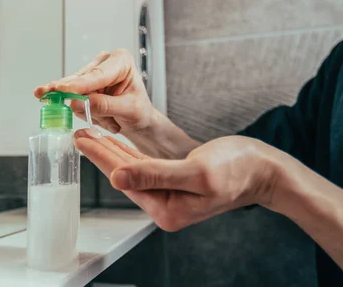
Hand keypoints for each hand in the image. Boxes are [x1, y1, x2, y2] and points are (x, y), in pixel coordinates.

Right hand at [34, 49, 154, 133]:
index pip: (96, 74)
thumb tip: (78, 102)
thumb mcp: (129, 110)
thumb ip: (105, 106)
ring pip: (73, 93)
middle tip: (42, 94)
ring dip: (88, 112)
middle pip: (78, 80)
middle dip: (76, 98)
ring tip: (111, 121)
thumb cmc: (140, 111)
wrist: (139, 120)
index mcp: (121, 60)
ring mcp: (91, 74)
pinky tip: (104, 118)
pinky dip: (85, 113)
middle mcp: (103, 62)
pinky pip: (73, 101)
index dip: (76, 84)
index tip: (59, 89)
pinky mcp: (82, 86)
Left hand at [74, 130, 282, 230]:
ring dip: (113, 153)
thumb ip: (155, 175)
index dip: (101, 156)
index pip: (125, 179)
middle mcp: (166, 208)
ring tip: (92, 136)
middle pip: (125, 177)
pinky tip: (119, 145)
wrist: (263, 170)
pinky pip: (146, 170)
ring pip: (133, 172)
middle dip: (101, 154)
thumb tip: (117, 178)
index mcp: (168, 209)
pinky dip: (131, 155)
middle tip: (79, 133)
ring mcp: (170, 199)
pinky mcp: (175, 187)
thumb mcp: (195, 171)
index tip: (81, 138)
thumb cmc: (237, 168)